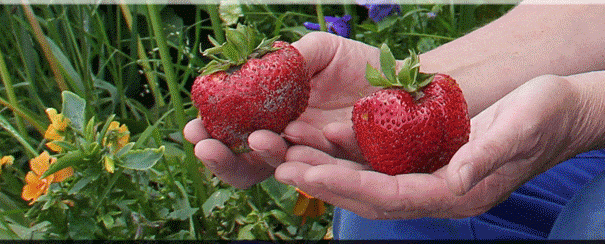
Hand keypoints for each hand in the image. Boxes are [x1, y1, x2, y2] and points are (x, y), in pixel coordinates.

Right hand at [183, 31, 383, 187]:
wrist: (412, 81)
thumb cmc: (361, 66)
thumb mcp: (320, 51)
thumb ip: (288, 59)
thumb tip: (251, 68)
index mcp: (274, 121)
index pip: (233, 136)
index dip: (210, 136)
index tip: (192, 128)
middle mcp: (289, 146)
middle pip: (245, 165)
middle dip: (221, 158)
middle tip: (206, 145)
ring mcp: (317, 161)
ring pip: (280, 171)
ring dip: (264, 157)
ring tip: (260, 138)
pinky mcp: (349, 170)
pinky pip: (325, 171)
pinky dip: (309, 158)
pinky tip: (300, 136)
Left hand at [275, 75, 594, 218]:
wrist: (570, 111)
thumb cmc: (547, 114)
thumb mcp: (520, 126)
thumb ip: (486, 155)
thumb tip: (453, 178)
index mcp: (458, 194)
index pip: (389, 196)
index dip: (346, 184)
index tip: (308, 170)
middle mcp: (441, 194)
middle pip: (369, 197)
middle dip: (323, 182)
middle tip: (279, 164)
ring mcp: (435, 181)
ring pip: (369, 185)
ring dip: (328, 173)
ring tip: (287, 158)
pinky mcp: (431, 165)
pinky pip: (381, 168)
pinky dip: (349, 159)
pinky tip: (322, 143)